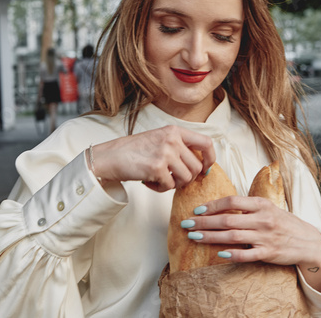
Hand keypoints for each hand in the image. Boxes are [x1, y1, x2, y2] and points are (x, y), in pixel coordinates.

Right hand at [91, 125, 214, 191]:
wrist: (110, 156)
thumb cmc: (134, 150)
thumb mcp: (160, 139)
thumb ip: (179, 146)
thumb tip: (201, 165)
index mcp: (175, 130)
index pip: (206, 142)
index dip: (210, 158)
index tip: (205, 169)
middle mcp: (172, 139)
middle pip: (196, 167)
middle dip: (187, 178)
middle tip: (172, 179)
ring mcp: (165, 152)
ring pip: (186, 178)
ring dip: (174, 184)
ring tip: (160, 179)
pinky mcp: (157, 167)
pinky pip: (170, 186)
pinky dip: (161, 189)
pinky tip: (149, 182)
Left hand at [182, 195, 320, 296]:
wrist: (308, 240)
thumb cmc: (282, 222)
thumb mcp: (267, 208)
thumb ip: (247, 206)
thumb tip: (221, 206)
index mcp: (261, 204)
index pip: (231, 201)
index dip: (212, 205)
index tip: (197, 209)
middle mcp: (262, 219)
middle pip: (227, 219)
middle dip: (204, 222)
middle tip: (187, 224)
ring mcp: (265, 236)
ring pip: (232, 236)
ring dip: (211, 236)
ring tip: (194, 237)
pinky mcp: (268, 253)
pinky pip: (247, 254)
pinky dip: (233, 254)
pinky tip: (220, 253)